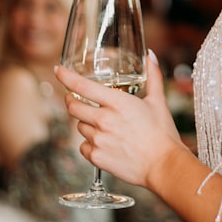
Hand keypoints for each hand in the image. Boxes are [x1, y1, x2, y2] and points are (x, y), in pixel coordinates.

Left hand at [55, 50, 182, 187]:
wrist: (163, 166)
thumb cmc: (162, 133)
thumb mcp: (158, 101)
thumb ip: (153, 75)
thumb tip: (151, 55)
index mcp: (117, 103)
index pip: (82, 86)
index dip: (66, 76)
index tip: (58, 70)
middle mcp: (104, 120)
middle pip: (73, 107)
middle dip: (71, 101)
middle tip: (76, 99)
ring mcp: (99, 140)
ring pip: (79, 127)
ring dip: (86, 124)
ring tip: (104, 127)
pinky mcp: (97, 158)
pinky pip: (83, 146)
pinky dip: (90, 144)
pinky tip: (104, 144)